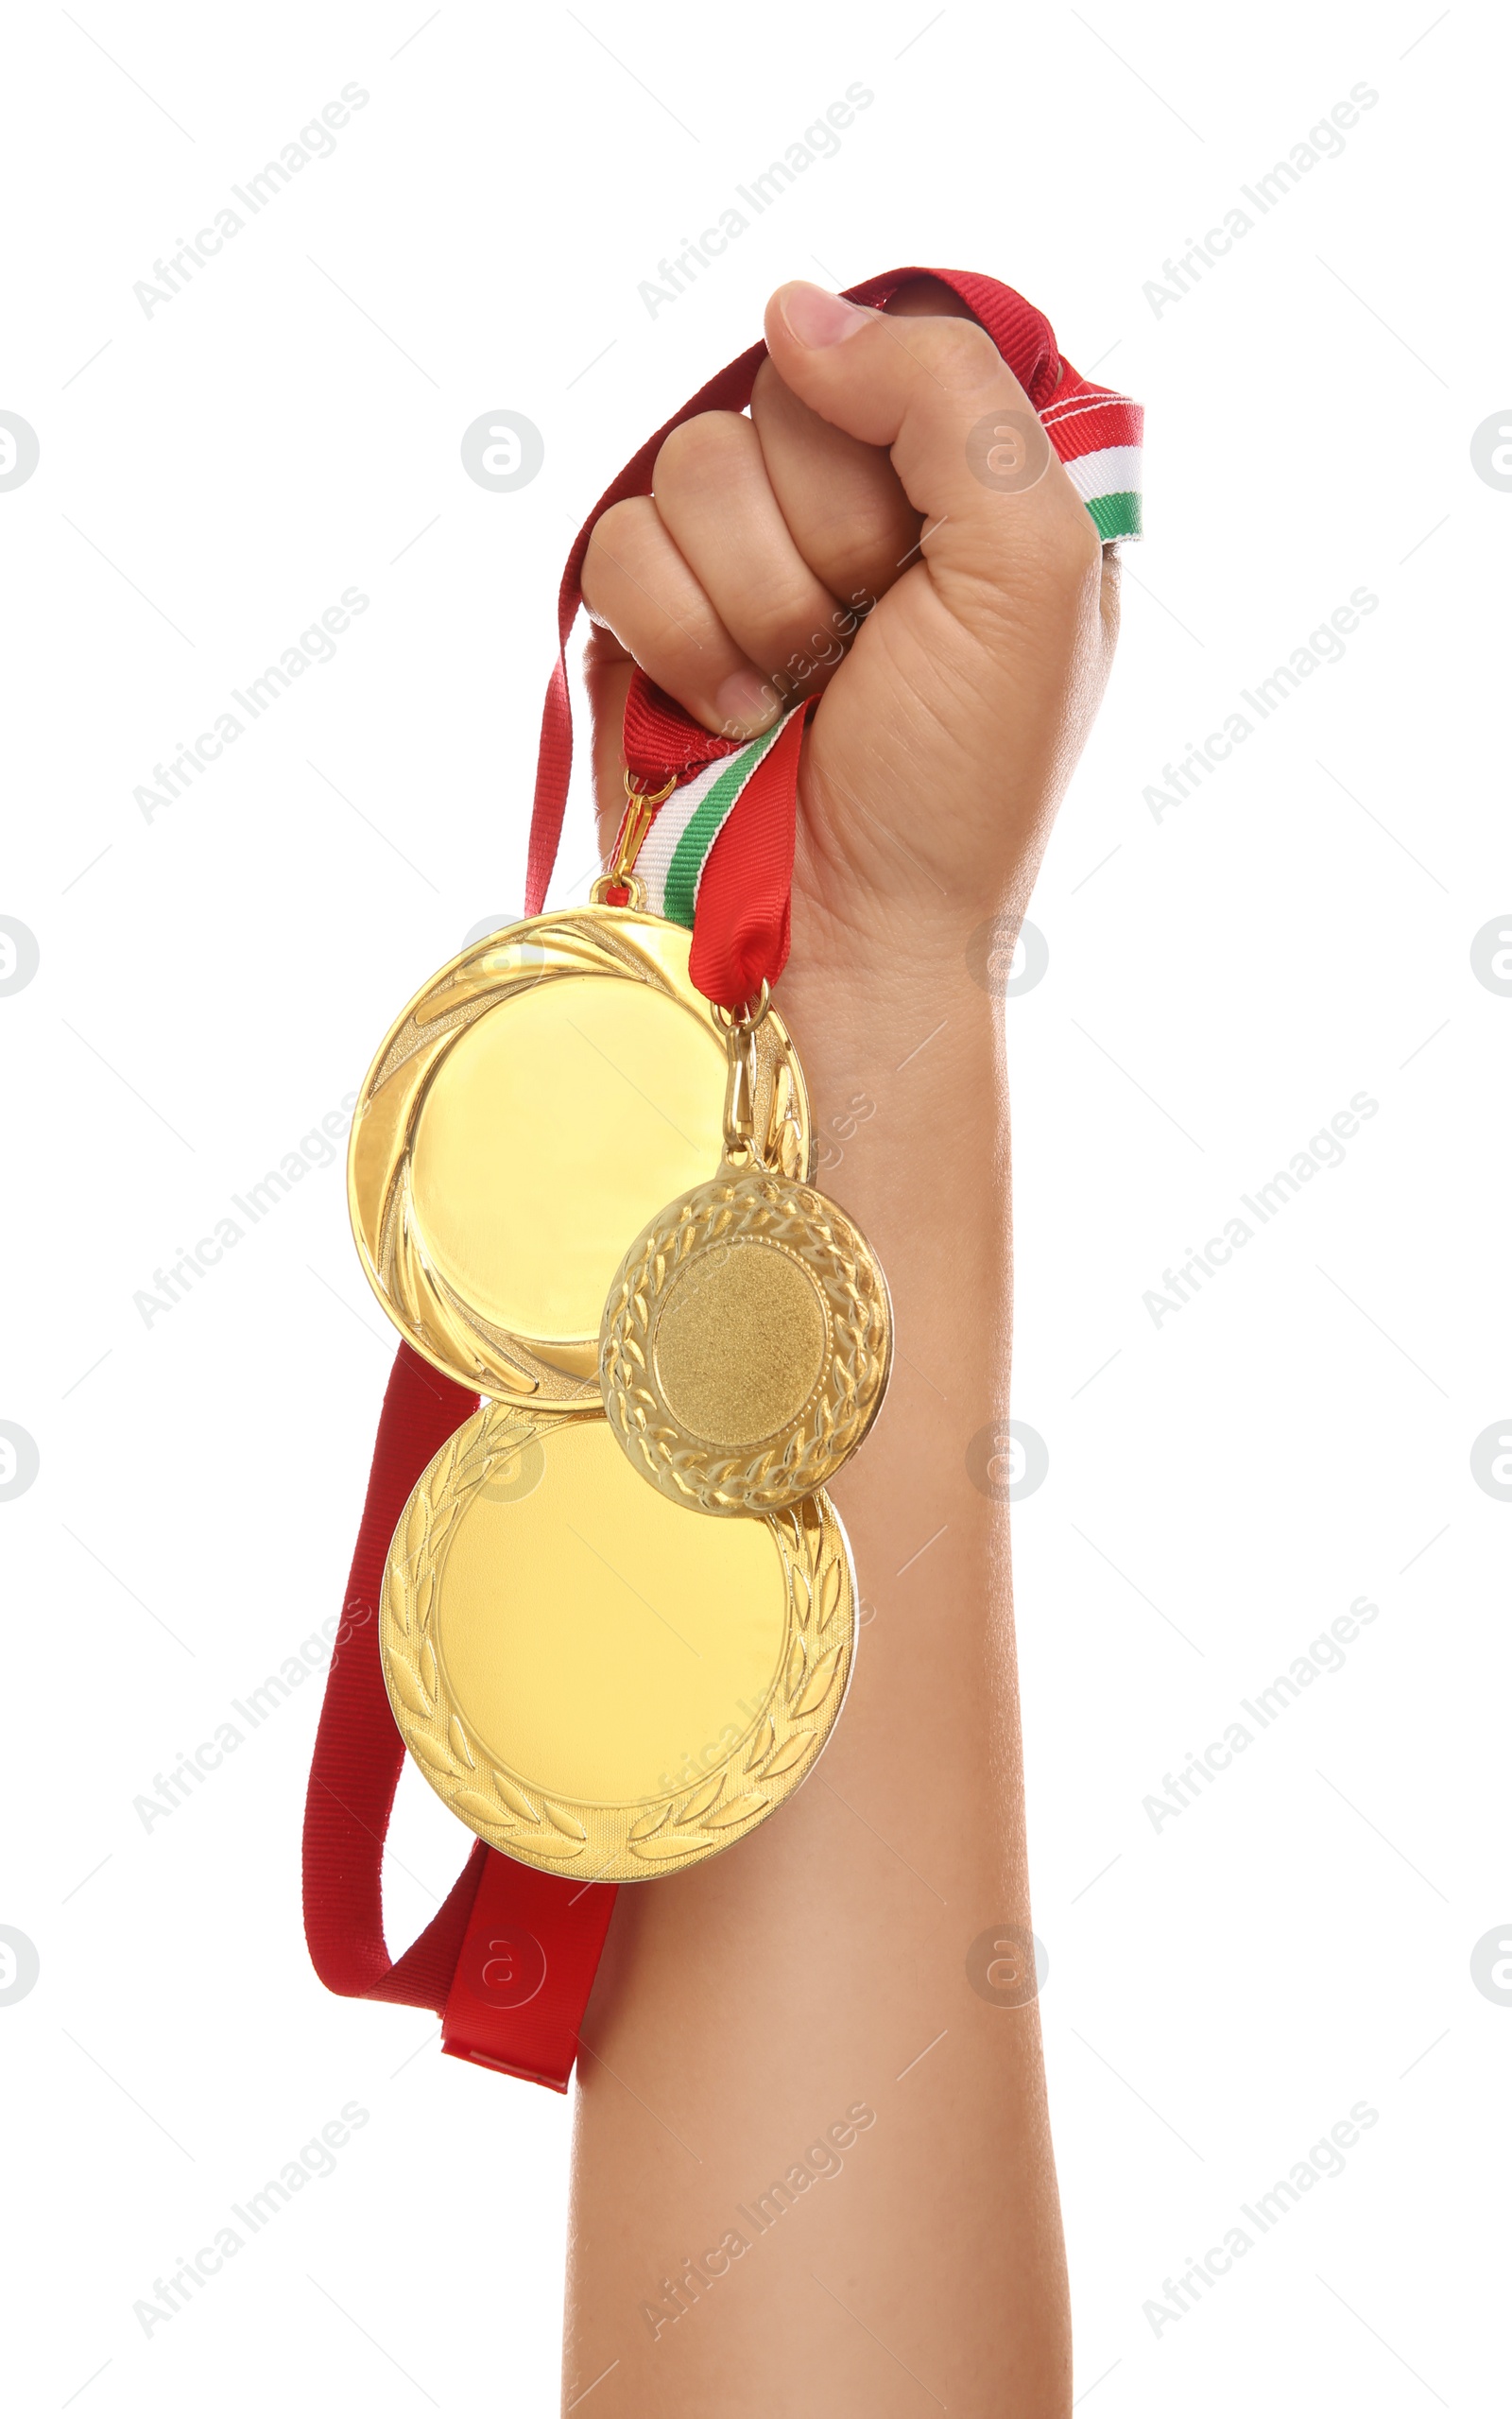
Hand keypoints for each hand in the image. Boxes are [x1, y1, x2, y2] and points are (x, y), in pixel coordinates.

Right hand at [581, 276, 1119, 982]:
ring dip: (752, 603)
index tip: (923, 551)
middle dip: (826, 540)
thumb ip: (950, 401)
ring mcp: (738, 562)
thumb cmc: (963, 784)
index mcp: (963, 486)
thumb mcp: (1031, 574)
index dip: (894, 439)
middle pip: (783, 398)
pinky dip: (680, 640)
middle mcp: (847, 507)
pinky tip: (732, 714)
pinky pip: (619, 547)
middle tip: (865, 642)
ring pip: (691, 470)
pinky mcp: (647, 622)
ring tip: (798, 693)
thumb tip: (792, 308)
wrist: (854, 939)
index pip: (893, 349)